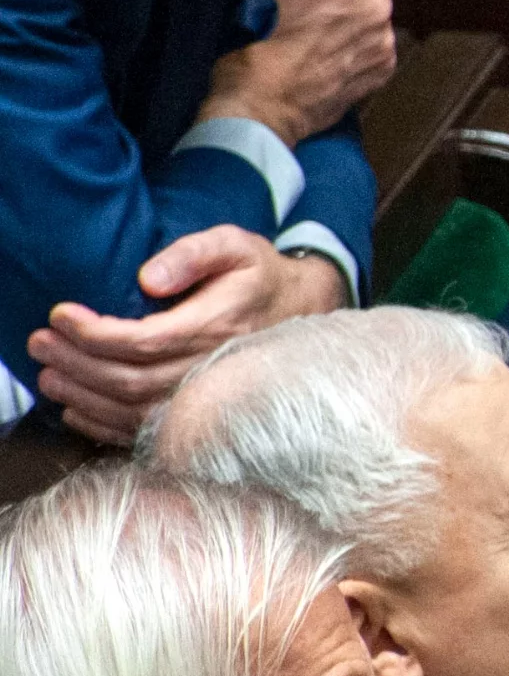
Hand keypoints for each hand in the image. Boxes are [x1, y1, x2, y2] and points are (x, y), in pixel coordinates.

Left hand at [30, 227, 345, 441]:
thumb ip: (192, 253)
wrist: (303, 309)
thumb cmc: (258, 274)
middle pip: (128, 379)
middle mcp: (212, 368)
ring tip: (47, 374)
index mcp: (217, 326)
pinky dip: (102, 425)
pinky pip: (145, 430)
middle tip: (38, 343)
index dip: (93, 333)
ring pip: (131, 410)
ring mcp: (207, 397)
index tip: (59, 315)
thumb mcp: (234, 244)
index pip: (143, 340)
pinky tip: (75, 409)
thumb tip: (147, 278)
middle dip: (75, 363)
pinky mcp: (200, 413)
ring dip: (82, 396)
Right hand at [198, 0, 410, 144]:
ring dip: (349, 3)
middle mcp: (380, 5)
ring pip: (373, 3)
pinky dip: (354, 35)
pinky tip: (319, 46)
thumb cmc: (251, 37)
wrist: (258, 107)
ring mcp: (384, 40)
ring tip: (308, 18)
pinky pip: (375, 37)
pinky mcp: (382, 68)